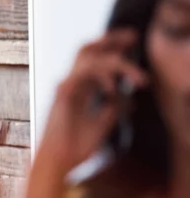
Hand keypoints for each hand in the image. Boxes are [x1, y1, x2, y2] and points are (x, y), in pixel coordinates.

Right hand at [39, 28, 148, 173]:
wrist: (59, 161)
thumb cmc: (75, 147)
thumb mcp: (104, 124)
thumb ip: (113, 109)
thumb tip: (128, 98)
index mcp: (81, 90)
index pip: (95, 60)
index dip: (113, 48)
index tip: (133, 42)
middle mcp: (72, 83)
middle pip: (88, 49)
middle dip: (111, 40)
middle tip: (132, 37)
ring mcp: (66, 86)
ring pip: (90, 57)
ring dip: (118, 63)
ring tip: (139, 77)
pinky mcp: (63, 92)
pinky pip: (84, 72)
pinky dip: (103, 76)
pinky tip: (114, 90)